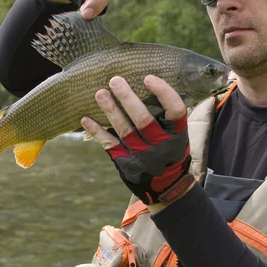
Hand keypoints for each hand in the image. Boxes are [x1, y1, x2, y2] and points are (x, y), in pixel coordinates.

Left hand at [80, 75, 194, 209]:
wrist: (167, 188)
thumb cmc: (172, 152)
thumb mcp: (180, 136)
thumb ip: (169, 117)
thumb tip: (153, 83)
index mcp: (177, 134)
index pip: (175, 110)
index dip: (163, 92)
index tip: (148, 77)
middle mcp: (160, 145)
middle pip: (144, 119)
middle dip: (128, 98)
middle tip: (115, 80)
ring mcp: (142, 156)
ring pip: (124, 130)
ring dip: (111, 111)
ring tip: (99, 93)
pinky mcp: (126, 163)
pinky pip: (110, 145)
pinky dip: (97, 132)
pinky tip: (86, 119)